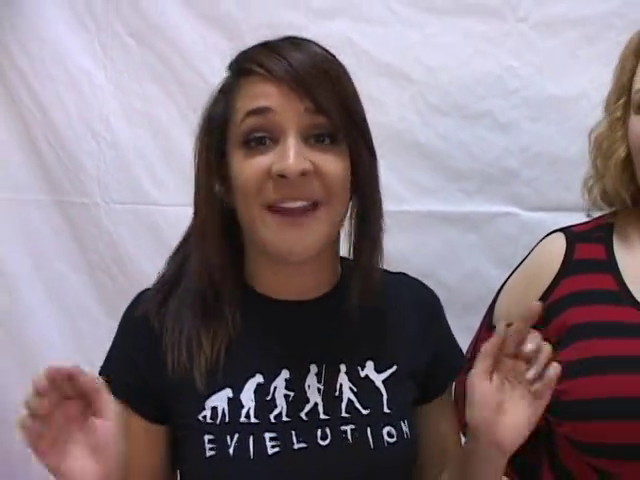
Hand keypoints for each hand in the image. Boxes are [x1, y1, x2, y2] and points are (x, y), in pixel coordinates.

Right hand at [19, 366, 122, 479]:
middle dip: (45, 384)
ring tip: (43, 406)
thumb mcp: (110, 411)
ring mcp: (52, 426)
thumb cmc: (109, 444)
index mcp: (85, 401)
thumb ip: (95, 388)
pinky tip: (33, 422)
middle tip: (43, 385)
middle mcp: (66, 411)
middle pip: (50, 390)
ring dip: (35, 402)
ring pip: (35, 406)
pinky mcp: (40, 443)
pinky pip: (27, 428)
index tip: (54, 371)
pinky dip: (27, 423)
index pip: (69, 382)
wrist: (99, 477)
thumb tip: (76, 369)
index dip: (62, 374)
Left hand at [465, 302, 560, 458]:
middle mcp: (518, 366)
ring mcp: (531, 381)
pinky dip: (551, 373)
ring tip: (528, 372)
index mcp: (501, 359)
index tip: (536, 305)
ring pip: (544, 356)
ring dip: (539, 357)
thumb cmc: (479, 405)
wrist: (489, 437)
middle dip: (532, 341)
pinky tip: (547, 371)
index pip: (515, 335)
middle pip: (533, 342)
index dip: (524, 319)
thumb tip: (501, 327)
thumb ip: (489, 351)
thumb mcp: (477, 375)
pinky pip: (552, 380)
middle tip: (524, 353)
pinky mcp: (542, 397)